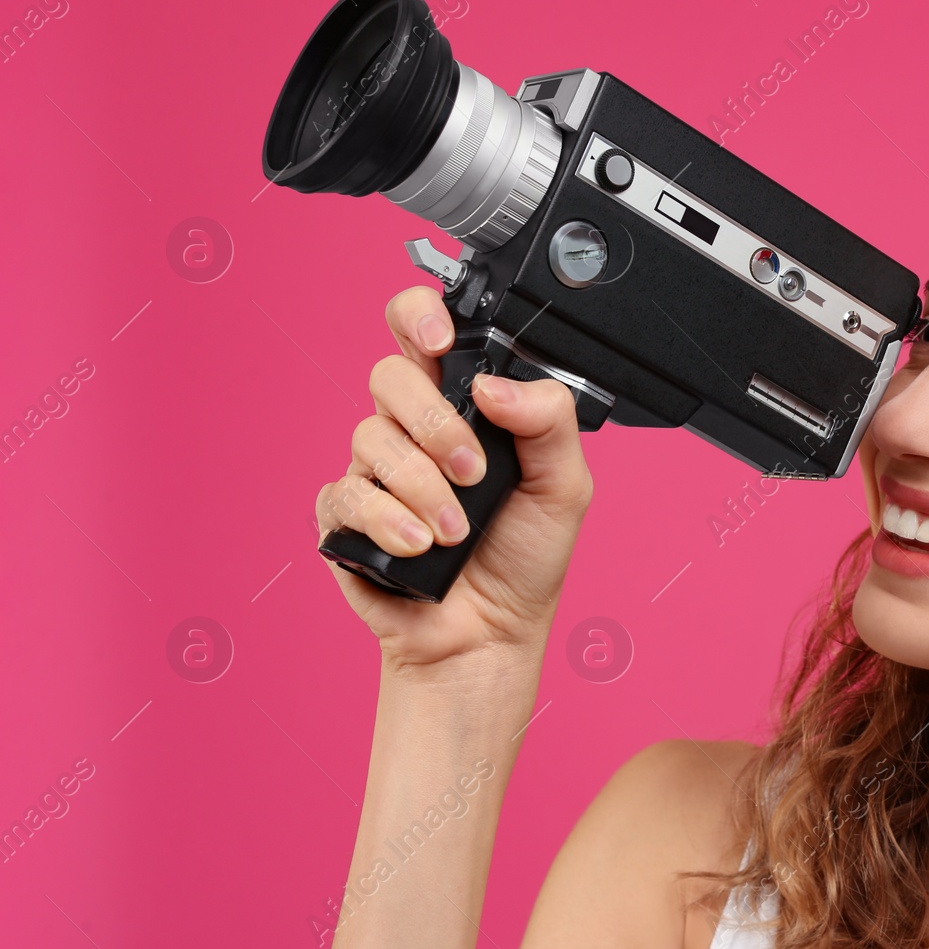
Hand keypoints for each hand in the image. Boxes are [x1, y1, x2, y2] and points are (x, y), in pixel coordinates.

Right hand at [315, 285, 593, 671]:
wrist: (491, 633)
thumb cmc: (524, 555)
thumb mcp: (565, 483)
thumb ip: (548, 420)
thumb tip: (495, 385)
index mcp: (462, 404)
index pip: (424, 330)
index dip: (421, 315)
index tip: (442, 341)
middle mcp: (412, 428)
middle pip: (389, 375)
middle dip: (434, 424)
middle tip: (474, 471)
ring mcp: (374, 469)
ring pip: (370, 437)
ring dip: (422, 486)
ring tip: (456, 529)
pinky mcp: (344, 515)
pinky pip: (345, 493)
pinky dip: (389, 521)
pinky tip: (420, 546)